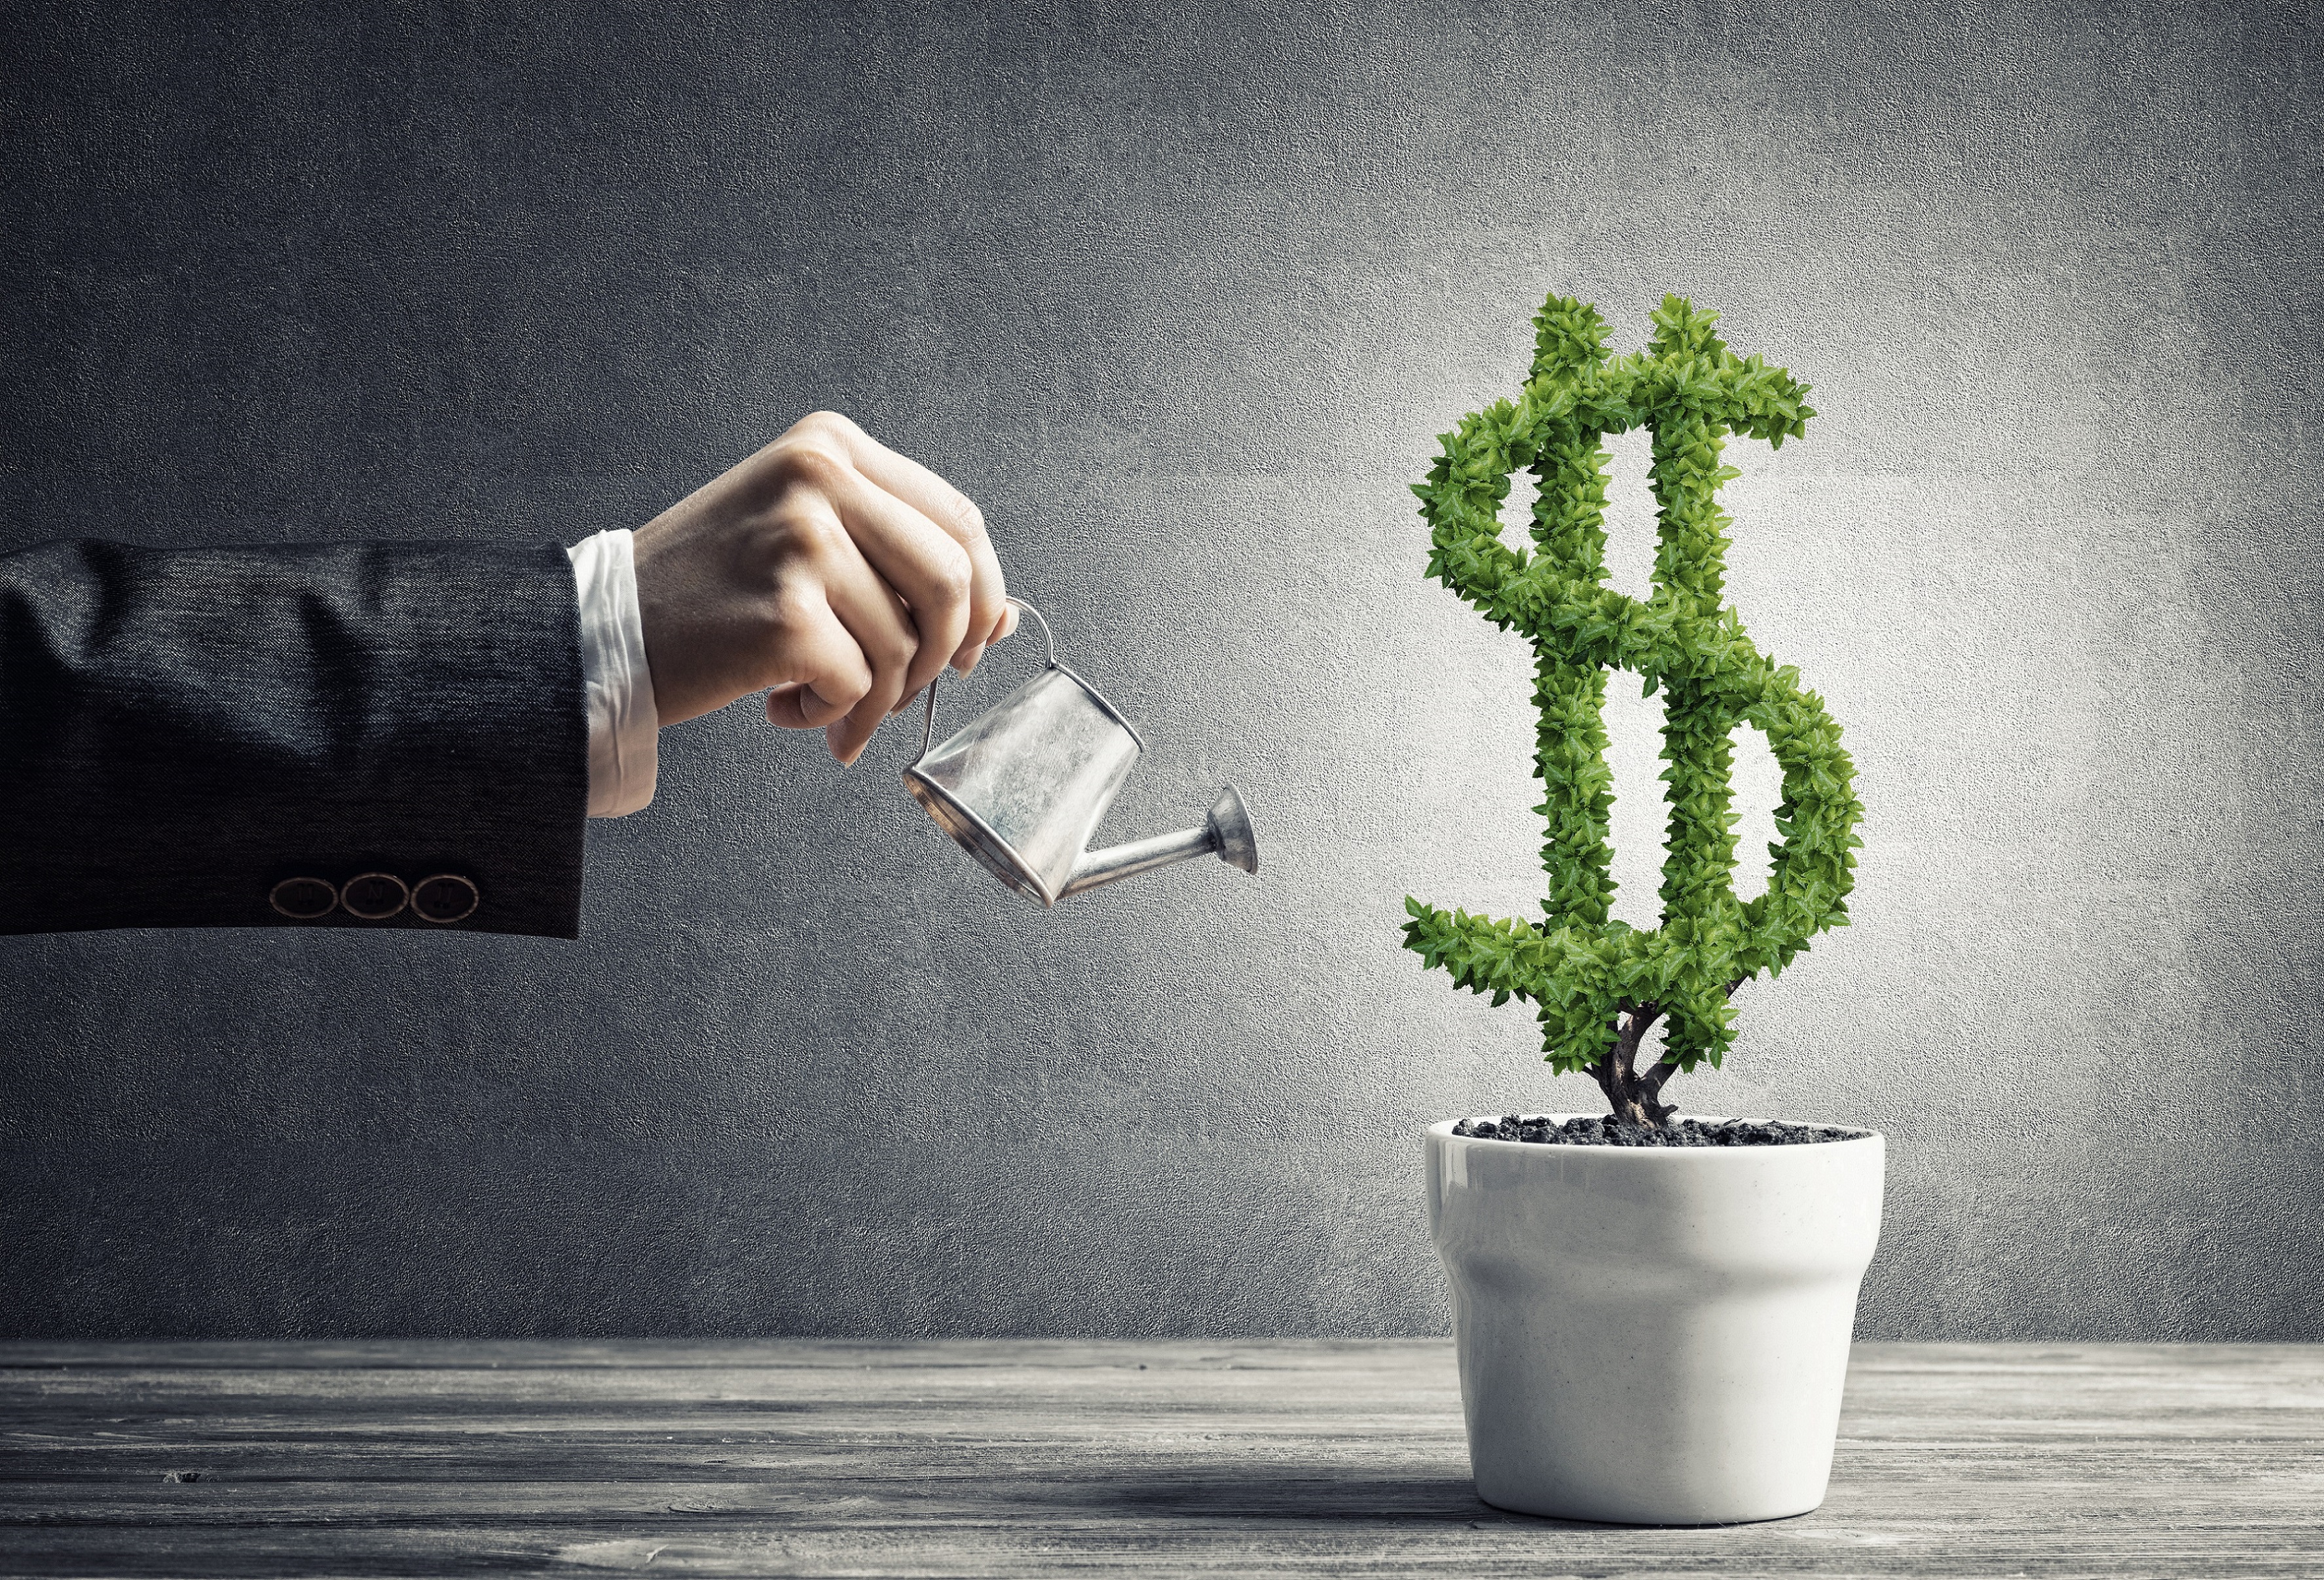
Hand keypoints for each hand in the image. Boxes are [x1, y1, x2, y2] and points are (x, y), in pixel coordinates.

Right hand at [631, 412, 1016, 763]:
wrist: (606, 626)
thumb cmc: (711, 589)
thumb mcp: (806, 540)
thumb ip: (899, 563)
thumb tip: (1005, 621)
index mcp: (831, 446)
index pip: (959, 520)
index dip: (981, 594)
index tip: (963, 644)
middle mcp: (820, 477)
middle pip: (951, 581)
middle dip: (942, 654)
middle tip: (901, 689)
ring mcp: (803, 542)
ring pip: (907, 645)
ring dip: (877, 698)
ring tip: (824, 702)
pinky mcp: (786, 613)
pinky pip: (858, 685)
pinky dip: (834, 716)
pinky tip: (786, 707)